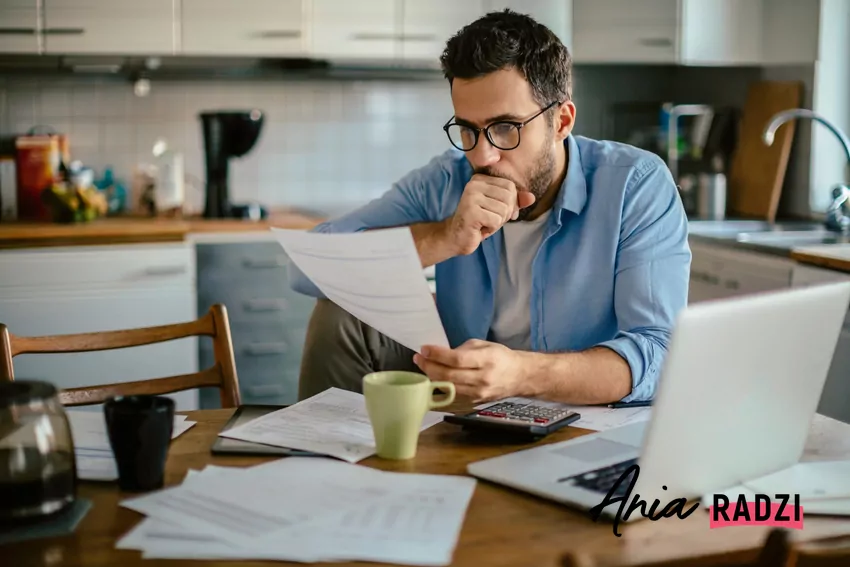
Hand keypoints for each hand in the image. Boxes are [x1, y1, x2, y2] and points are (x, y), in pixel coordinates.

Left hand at [412, 339, 527, 402]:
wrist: (519, 377)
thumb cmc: (501, 358)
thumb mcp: (484, 345)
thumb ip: (463, 349)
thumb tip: (441, 354)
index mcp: (487, 360)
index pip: (457, 359)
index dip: (438, 355)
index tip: (425, 349)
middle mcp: (483, 378)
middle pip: (449, 375)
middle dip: (429, 366)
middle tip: (419, 358)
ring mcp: (479, 393)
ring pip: (449, 387)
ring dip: (432, 377)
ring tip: (424, 366)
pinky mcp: (475, 402)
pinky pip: (453, 394)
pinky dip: (441, 386)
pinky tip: (434, 378)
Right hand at [446, 174, 535, 255]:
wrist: (457, 237)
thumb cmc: (479, 222)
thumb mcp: (500, 209)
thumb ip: (515, 201)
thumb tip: (531, 197)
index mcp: (480, 179)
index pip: (510, 186)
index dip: (510, 203)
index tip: (496, 212)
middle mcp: (474, 184)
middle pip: (509, 197)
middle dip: (505, 213)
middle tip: (489, 219)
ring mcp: (471, 197)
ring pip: (504, 210)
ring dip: (498, 222)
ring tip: (484, 223)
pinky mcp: (471, 211)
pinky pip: (497, 220)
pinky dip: (492, 228)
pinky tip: (480, 228)